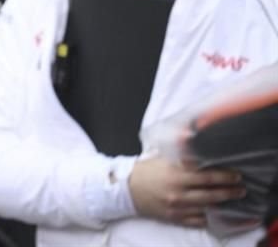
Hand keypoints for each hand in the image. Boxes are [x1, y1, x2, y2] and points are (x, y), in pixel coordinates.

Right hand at [128, 156, 244, 226]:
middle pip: (211, 193)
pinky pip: (197, 220)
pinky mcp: (174, 217)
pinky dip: (208, 217)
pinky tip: (214, 212)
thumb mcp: (162, 158)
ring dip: (222, 204)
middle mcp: (178, 192)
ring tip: (232, 199)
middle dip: (229, 191)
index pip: (207, 176)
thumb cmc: (145, 171)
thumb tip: (198, 146)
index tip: (236, 175)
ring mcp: (177, 207)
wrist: (126, 188)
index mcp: (176, 174)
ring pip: (207, 208)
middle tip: (240, 188)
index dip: (225, 176)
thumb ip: (182, 156)